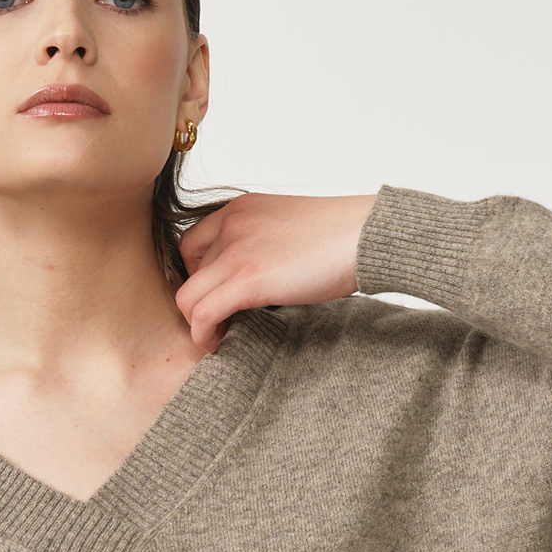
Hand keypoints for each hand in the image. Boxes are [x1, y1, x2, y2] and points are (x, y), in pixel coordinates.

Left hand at [175, 192, 377, 352]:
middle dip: (200, 299)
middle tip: (220, 319)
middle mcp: (231, 224)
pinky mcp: (247, 279)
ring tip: (217, 336)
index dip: (198, 274)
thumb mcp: (287, 227)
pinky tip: (217, 342)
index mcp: (240, 208)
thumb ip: (261, 243)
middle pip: (187, 272)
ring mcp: (236, 251)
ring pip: (187, 297)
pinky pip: (202, 314)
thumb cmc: (340, 236)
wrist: (363, 235)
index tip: (218, 294)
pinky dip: (203, 334)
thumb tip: (255, 278)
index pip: (191, 242)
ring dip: (197, 323)